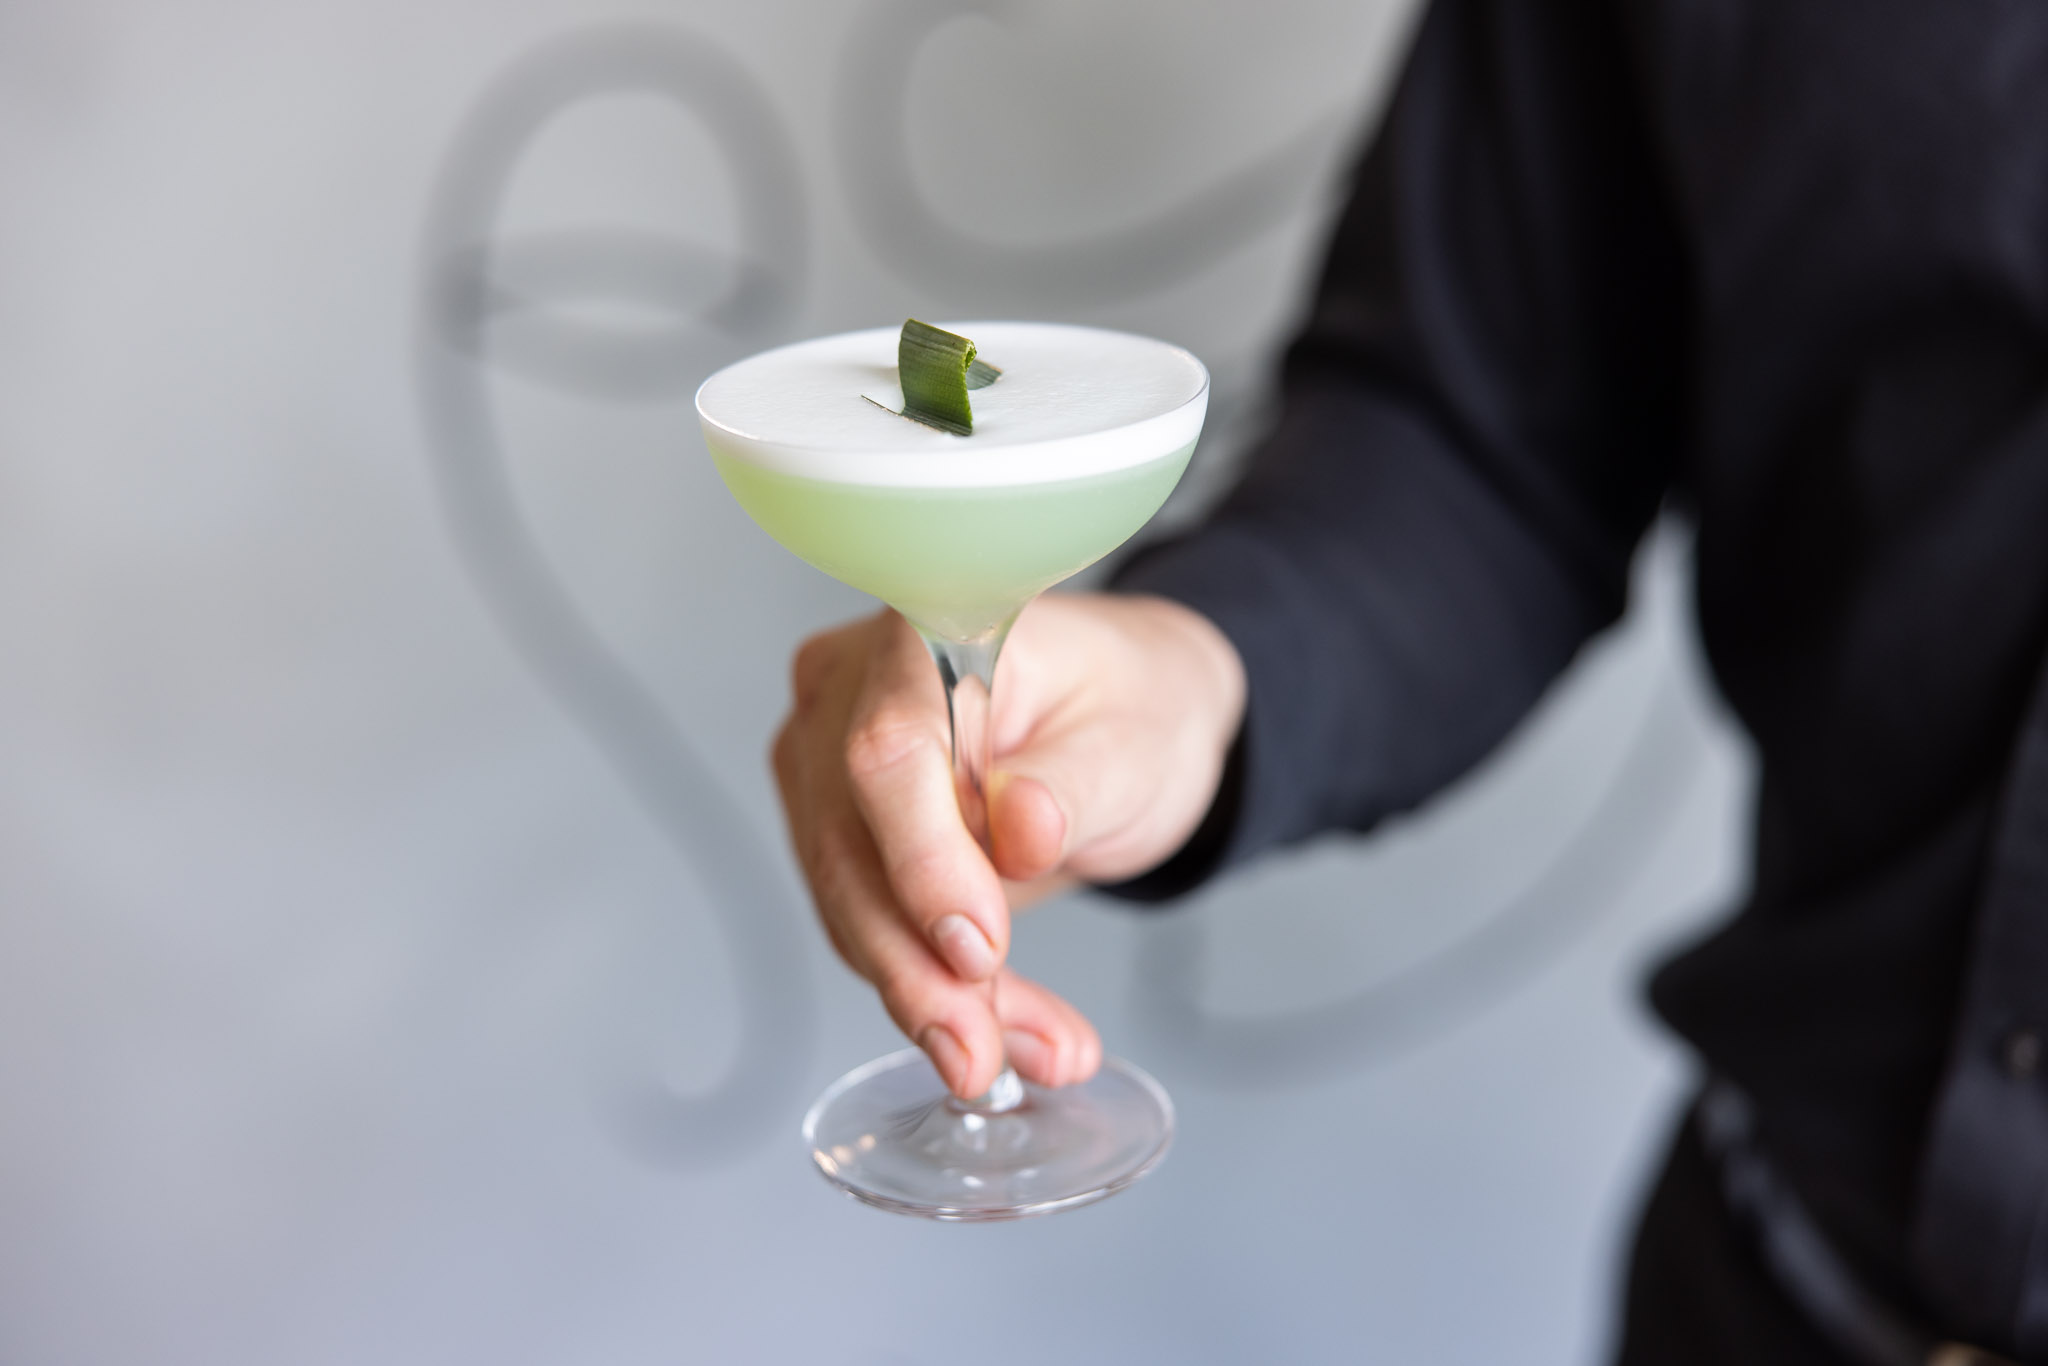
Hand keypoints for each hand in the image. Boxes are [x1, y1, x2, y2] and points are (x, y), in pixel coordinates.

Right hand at [771, 592, 1245, 1098]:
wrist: (1124, 721)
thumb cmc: (1131, 706)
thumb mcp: (1133, 743)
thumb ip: (1071, 786)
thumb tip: (1020, 831)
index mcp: (925, 633)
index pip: (890, 753)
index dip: (923, 861)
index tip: (980, 950)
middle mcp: (850, 691)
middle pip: (851, 844)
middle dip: (919, 968)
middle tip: (984, 1057)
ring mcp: (827, 762)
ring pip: (850, 904)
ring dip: (934, 998)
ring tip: (1035, 1053)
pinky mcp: (837, 831)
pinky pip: (868, 926)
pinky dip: (937, 993)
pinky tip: (1002, 1039)